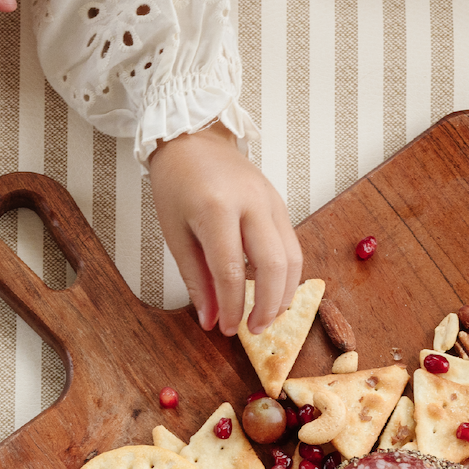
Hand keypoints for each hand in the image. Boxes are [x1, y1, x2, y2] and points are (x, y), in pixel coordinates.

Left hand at [146, 123, 301, 334]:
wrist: (194, 139)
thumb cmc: (177, 183)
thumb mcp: (175, 233)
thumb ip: (196, 279)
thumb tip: (210, 319)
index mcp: (216, 209)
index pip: (231, 271)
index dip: (231, 307)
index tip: (224, 329)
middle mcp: (251, 203)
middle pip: (274, 267)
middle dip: (266, 307)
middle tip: (253, 329)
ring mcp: (271, 201)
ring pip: (293, 259)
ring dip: (283, 295)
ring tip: (266, 316)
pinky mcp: (281, 204)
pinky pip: (292, 246)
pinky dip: (287, 275)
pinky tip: (272, 291)